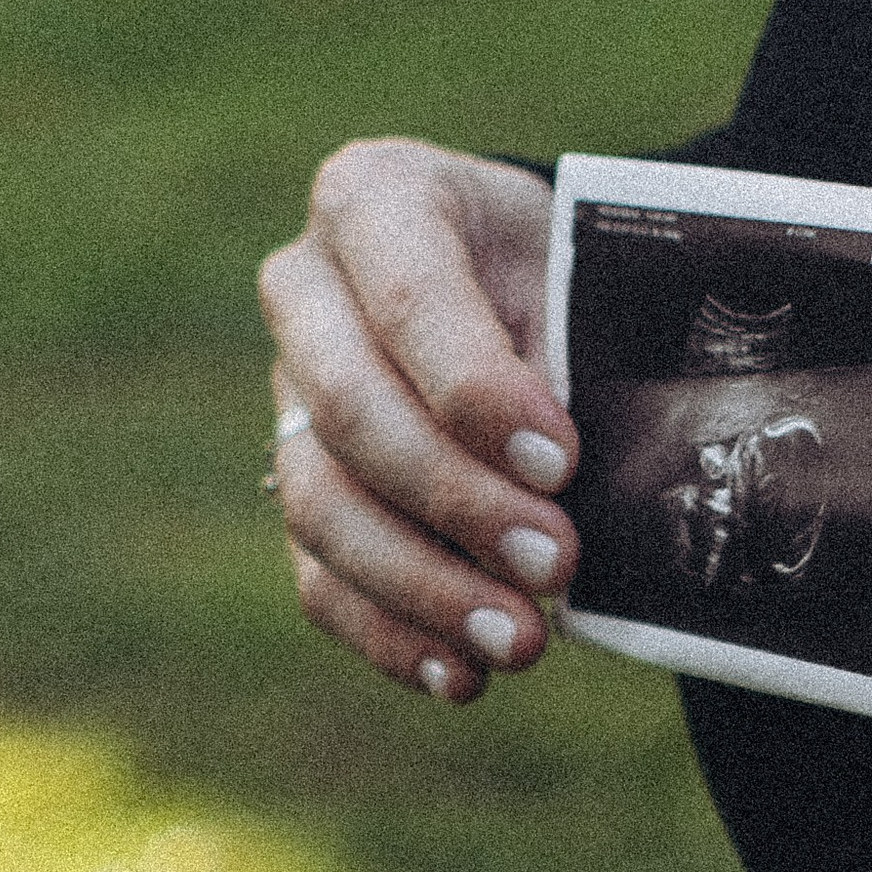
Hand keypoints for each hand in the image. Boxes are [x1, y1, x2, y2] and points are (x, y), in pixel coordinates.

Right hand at [258, 140, 579, 704]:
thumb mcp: (584, 265)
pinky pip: (317, 573)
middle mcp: (306, 289)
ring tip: (521, 642)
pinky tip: (459, 675)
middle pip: (352, 411)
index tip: (562, 459)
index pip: (406, 296)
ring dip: (423, 587)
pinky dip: (389, 633)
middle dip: (458, 502)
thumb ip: (575, 346)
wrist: (538, 281)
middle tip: (559, 563)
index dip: (475, 389)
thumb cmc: (571, 263)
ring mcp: (288, 391)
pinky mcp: (299, 481)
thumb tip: (584, 481)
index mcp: (377, 197)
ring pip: (322, 504)